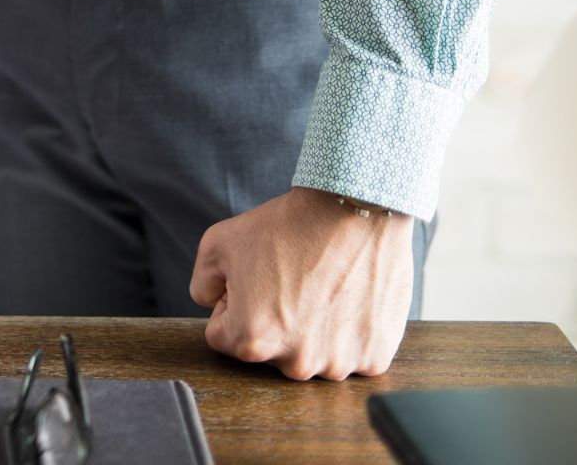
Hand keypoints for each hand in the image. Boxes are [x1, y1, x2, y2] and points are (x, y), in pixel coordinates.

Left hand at [189, 186, 414, 379]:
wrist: (355, 211)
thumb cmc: (288, 226)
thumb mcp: (217, 245)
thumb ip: (202, 285)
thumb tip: (212, 306)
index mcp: (252, 340)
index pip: (222, 335)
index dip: (232, 302)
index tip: (254, 280)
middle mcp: (297, 363)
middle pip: (267, 349)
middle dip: (270, 319)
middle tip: (290, 281)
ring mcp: (339, 364)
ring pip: (310, 353)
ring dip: (310, 329)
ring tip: (320, 286)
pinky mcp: (374, 357)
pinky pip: (349, 353)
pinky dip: (346, 331)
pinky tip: (346, 298)